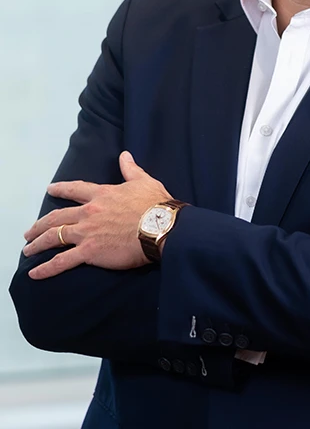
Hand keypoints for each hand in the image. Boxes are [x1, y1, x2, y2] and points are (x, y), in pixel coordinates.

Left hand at [22, 152, 171, 279]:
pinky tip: (35, 273)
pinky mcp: (89, 251)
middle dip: (40, 224)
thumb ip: (131, 169)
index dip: (61, 189)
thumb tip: (125, 155)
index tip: (50, 189)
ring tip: (28, 249)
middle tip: (30, 231)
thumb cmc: (154, 205)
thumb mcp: (143, 182)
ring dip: (38, 243)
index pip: (75, 190)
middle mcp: (89, 212)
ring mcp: (87, 232)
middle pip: (57, 216)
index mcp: (101, 195)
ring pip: (54, 236)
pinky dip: (46, 268)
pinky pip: (62, 261)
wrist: (160, 227)